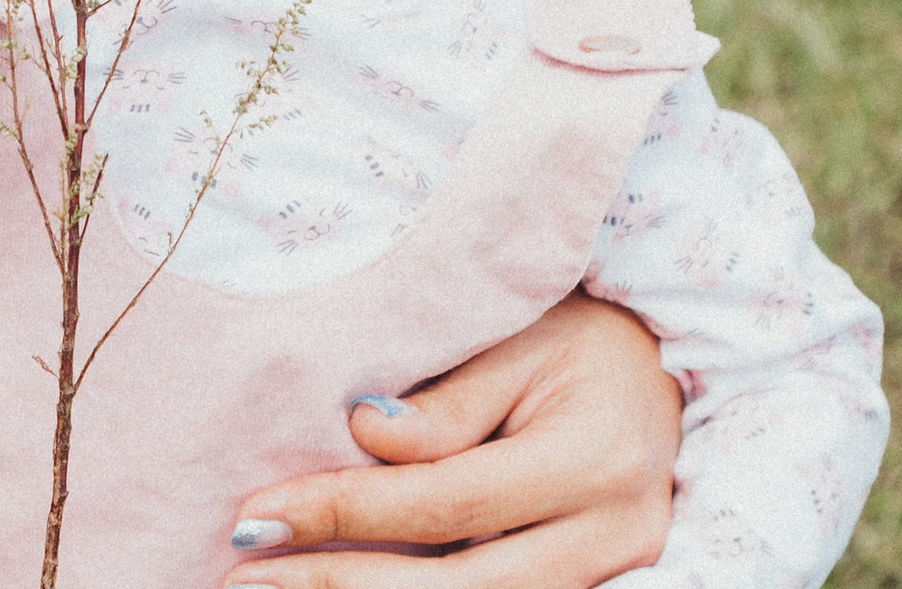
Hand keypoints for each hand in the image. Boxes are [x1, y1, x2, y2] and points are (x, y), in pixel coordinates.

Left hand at [223, 293, 678, 586]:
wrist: (660, 370)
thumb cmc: (576, 338)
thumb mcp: (519, 337)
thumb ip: (448, 400)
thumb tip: (366, 438)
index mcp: (593, 459)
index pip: (445, 503)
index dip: (345, 514)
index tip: (256, 515)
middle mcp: (611, 533)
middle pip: (458, 587)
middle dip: (340, 586)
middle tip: (241, 579)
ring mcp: (608, 573)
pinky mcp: (589, 588)